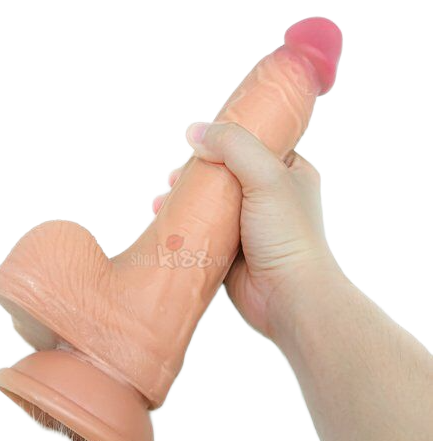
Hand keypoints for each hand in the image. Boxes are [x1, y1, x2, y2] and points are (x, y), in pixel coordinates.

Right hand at [152, 121, 341, 343]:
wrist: (289, 298)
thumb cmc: (288, 235)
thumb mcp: (266, 176)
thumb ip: (232, 145)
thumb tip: (194, 131)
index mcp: (288, 172)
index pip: (252, 144)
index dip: (223, 140)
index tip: (196, 143)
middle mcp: (268, 197)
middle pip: (223, 174)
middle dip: (196, 172)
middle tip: (175, 177)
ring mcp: (248, 225)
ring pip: (209, 203)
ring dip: (184, 198)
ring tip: (163, 198)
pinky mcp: (230, 251)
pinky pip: (202, 230)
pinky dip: (183, 223)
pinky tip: (163, 217)